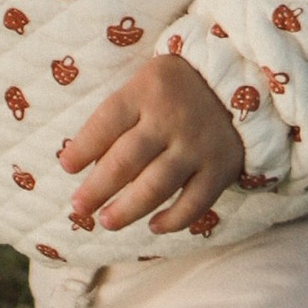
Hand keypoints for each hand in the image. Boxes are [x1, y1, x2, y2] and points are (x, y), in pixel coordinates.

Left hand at [58, 55, 246, 236]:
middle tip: (78, 208)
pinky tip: (154, 226)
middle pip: (126, 160)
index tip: (67, 167)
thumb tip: (82, 165)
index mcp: (148, 90)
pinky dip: (174, 220)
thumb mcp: (145, 84)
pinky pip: (195, 202)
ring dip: (127, 209)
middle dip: (96, 189)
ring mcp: (198, 144)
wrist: (241, 81)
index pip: (107, 122)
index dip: (82, 148)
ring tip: (106, 221)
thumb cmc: (177, 89)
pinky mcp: (221, 167)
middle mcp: (173, 117)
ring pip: (156, 186)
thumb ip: (118, 117)